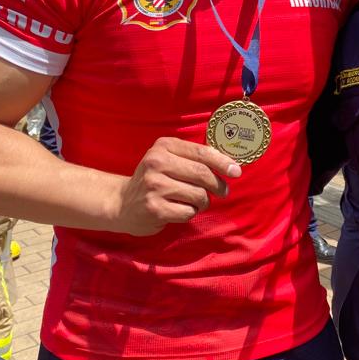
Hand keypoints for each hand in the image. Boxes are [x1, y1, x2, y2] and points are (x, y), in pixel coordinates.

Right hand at [114, 137, 240, 235]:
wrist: (122, 203)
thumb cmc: (155, 179)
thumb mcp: (168, 159)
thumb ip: (193, 158)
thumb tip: (229, 164)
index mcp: (163, 147)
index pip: (201, 153)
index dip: (222, 162)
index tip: (236, 171)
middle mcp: (156, 163)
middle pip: (202, 174)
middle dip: (218, 185)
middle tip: (223, 192)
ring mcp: (154, 186)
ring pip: (198, 195)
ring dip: (203, 202)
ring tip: (195, 201)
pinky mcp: (155, 208)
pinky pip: (188, 212)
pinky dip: (190, 212)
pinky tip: (179, 209)